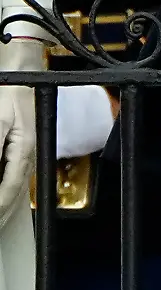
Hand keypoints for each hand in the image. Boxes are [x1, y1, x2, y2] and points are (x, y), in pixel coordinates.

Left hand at [0, 87, 34, 226]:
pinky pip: (13, 179)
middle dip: (2, 211)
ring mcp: (25, 155)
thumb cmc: (11, 94)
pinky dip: (7, 194)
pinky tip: (3, 200)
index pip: (8, 188)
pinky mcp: (21, 152)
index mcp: (24, 151)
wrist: (23, 78)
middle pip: (13, 193)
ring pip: (14, 189)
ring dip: (5, 206)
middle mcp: (28, 157)